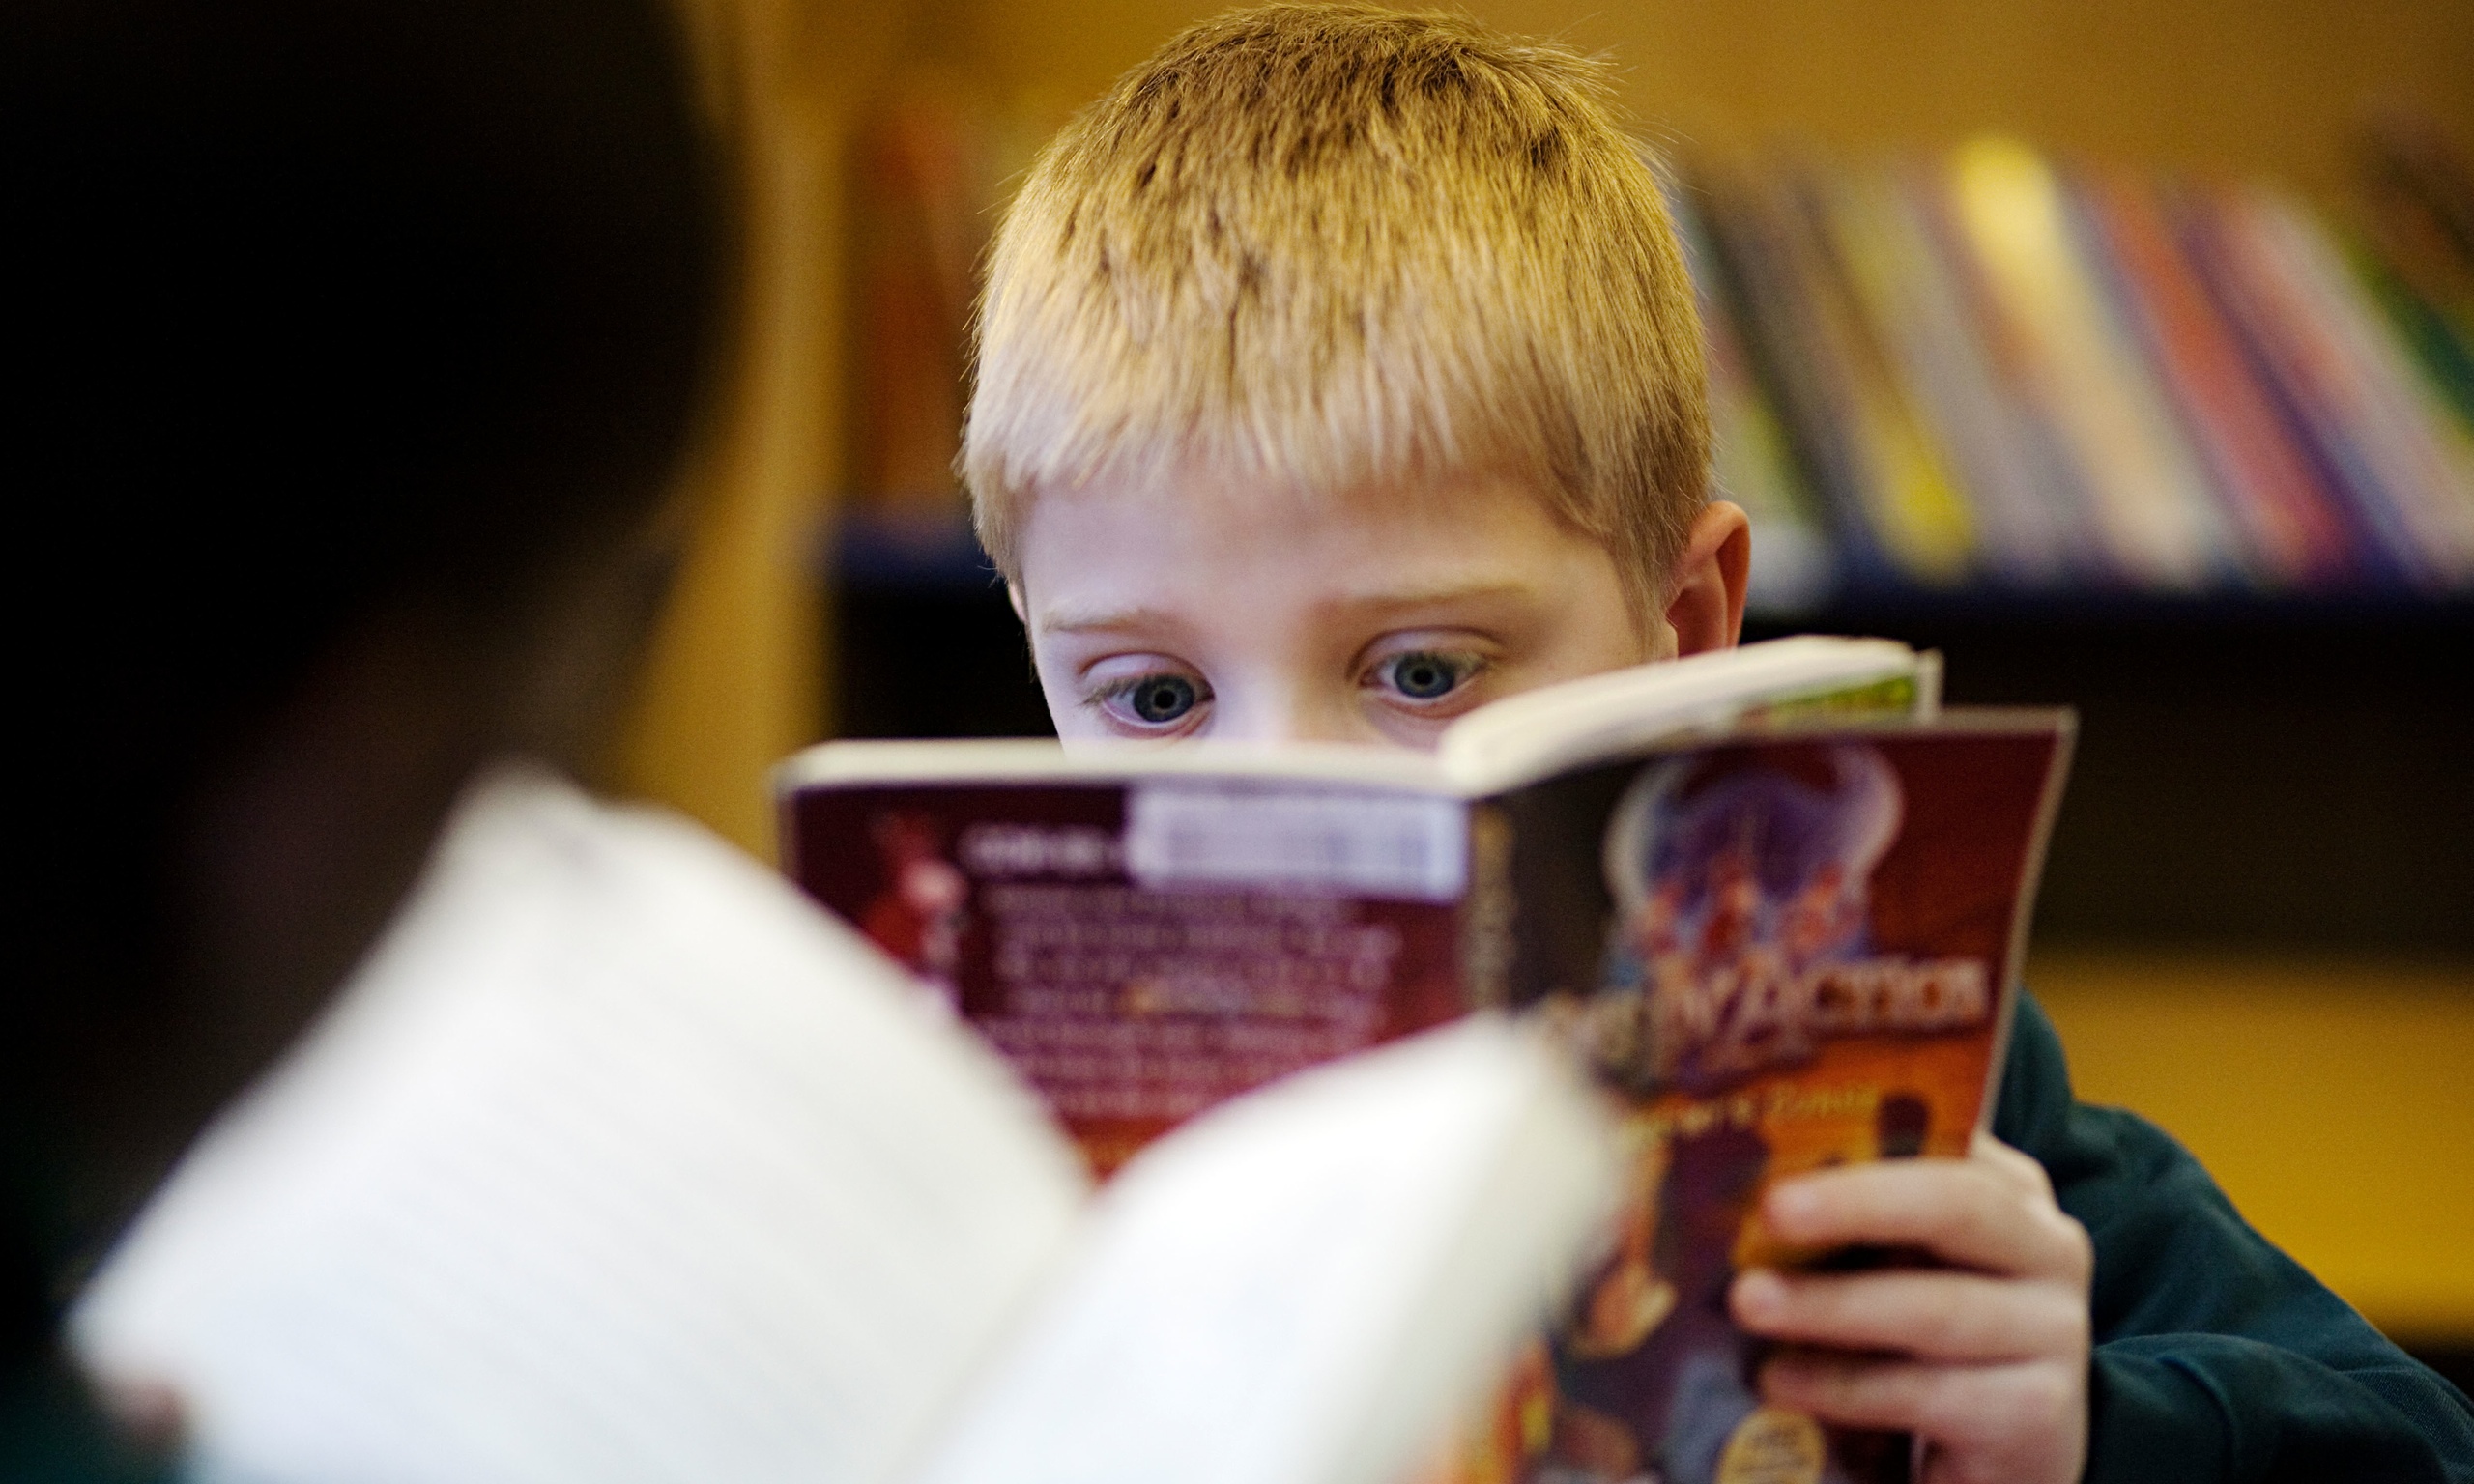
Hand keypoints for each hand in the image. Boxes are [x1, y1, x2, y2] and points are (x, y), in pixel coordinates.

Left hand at [1727, 1132, 2092, 1483]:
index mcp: (2011, 1192)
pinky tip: (1781, 1380)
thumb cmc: (1936, 1335)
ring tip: (1749, 1302)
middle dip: (1857, 1203)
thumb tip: (1736, 1190)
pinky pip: (1927, 1393)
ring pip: (1935, 1308)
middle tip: (1772, 1208)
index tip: (1787, 1129)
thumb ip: (1855, 1223)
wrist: (2013, 1445)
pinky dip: (1844, 1386)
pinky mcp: (2036, 1414)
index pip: (1946, 1139)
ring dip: (1831, 1305)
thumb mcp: (1906, 1263)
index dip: (1870, 1130)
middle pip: (1956, 1207)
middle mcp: (2047, 1249)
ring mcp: (2052, 1333)